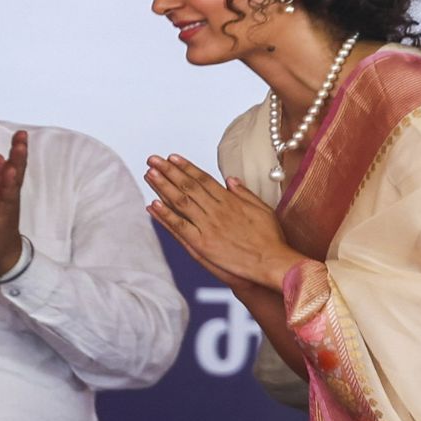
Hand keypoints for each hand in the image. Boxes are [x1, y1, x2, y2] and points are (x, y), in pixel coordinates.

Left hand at [0, 131, 27, 275]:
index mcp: (7, 191)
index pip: (14, 167)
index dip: (17, 151)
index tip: (20, 134)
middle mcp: (10, 198)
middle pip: (17, 173)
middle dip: (19, 154)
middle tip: (22, 136)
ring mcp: (6, 208)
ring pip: (12, 185)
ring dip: (16, 167)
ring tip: (18, 150)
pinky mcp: (0, 220)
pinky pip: (4, 202)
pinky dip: (7, 188)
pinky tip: (10, 176)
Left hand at [144, 154, 305, 290]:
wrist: (271, 262)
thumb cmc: (270, 238)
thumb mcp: (262, 208)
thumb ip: (244, 193)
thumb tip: (230, 180)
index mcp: (229, 200)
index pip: (202, 179)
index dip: (186, 167)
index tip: (172, 157)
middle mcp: (216, 210)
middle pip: (188, 186)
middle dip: (168, 171)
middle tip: (153, 159)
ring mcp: (208, 226)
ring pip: (181, 202)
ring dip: (163, 186)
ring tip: (149, 174)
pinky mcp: (202, 244)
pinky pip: (180, 226)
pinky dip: (166, 215)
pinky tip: (153, 205)